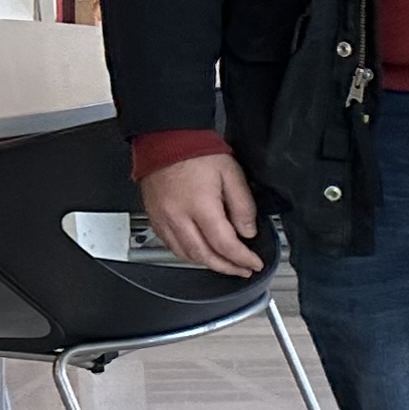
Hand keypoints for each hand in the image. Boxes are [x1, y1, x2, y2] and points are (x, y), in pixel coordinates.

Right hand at [141, 150, 262, 276]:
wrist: (167, 138)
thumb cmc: (197, 151)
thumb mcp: (232, 174)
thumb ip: (243, 206)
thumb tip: (248, 231)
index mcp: (200, 206)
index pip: (225, 244)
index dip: (242, 259)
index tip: (254, 263)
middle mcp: (178, 217)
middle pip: (204, 256)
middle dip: (226, 268)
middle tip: (242, 270)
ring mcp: (163, 218)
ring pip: (185, 255)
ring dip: (207, 264)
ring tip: (224, 265)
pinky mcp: (154, 217)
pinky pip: (169, 245)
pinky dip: (187, 254)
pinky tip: (200, 253)